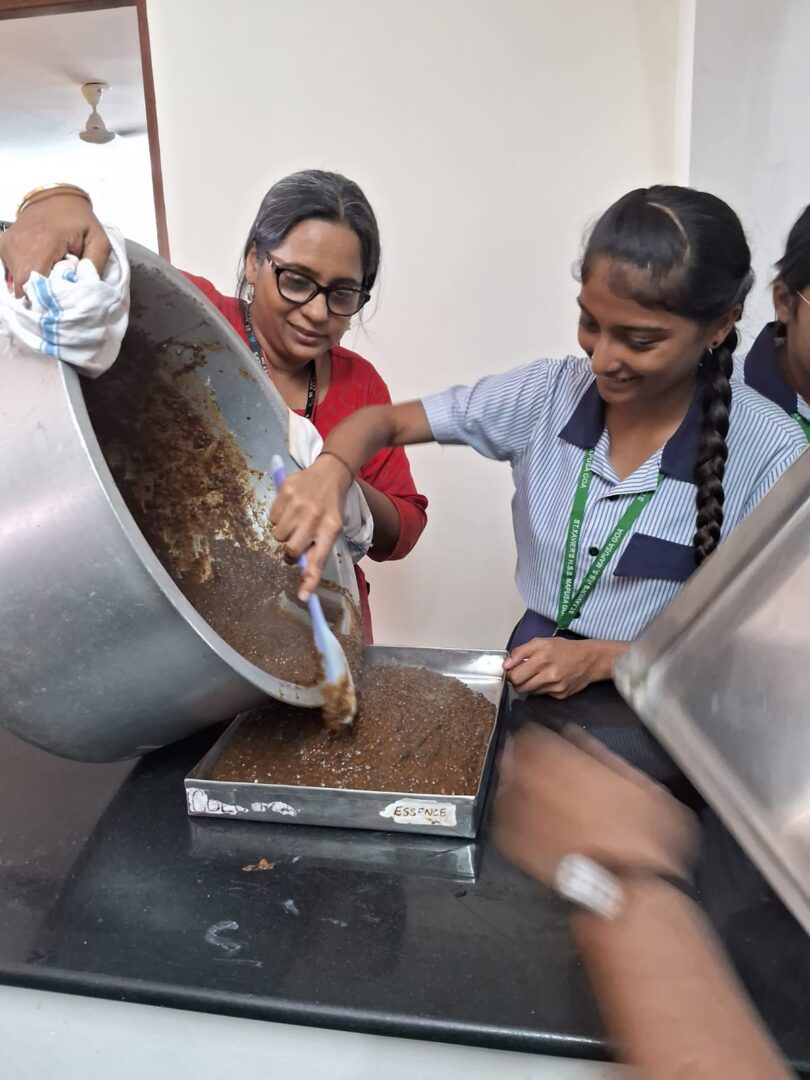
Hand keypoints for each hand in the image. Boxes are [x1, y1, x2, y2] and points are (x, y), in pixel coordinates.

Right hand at [0, 194, 109, 297]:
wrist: (55, 198)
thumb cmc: (79, 220)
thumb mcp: (99, 241)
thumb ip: (95, 266)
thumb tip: (86, 291)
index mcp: (43, 244)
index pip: (33, 285)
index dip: (45, 301)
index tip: (59, 305)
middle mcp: (18, 246)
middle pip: (23, 288)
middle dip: (40, 297)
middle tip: (57, 293)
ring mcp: (7, 246)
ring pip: (16, 282)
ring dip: (33, 285)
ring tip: (50, 277)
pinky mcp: (2, 246)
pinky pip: (11, 271)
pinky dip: (24, 276)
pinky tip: (39, 269)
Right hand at [269, 455, 352, 598]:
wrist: (331, 473)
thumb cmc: (331, 507)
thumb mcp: (332, 528)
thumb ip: (317, 551)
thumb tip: (304, 584)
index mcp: (331, 527)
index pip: (319, 559)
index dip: (310, 579)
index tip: (303, 597)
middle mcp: (315, 516)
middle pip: (292, 549)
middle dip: (291, 550)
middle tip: (297, 540)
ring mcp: (299, 502)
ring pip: (278, 535)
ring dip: (284, 532)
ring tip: (296, 520)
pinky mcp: (285, 491)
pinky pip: (272, 518)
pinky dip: (278, 518)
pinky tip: (290, 509)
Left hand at [492, 725, 697, 886]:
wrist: (631, 890)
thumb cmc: (646, 839)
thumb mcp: (641, 786)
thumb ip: (603, 756)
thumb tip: (575, 735)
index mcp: (569, 767)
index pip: (532, 737)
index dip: (535, 736)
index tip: (541, 740)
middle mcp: (542, 787)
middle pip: (514, 758)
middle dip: (520, 756)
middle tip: (530, 760)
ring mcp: (527, 817)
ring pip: (504, 788)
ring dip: (513, 782)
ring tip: (526, 786)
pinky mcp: (520, 847)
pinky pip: (502, 821)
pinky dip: (509, 814)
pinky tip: (522, 815)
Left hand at [503, 636, 613, 696]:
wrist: (590, 659)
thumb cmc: (564, 648)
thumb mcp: (541, 642)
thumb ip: (520, 652)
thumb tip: (505, 665)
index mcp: (542, 658)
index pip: (515, 675)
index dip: (510, 674)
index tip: (512, 670)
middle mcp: (549, 675)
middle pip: (520, 687)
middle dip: (517, 682)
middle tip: (521, 674)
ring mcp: (555, 687)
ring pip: (530, 692)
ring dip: (528, 685)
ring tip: (536, 675)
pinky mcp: (561, 695)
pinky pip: (542, 695)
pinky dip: (541, 688)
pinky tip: (548, 680)